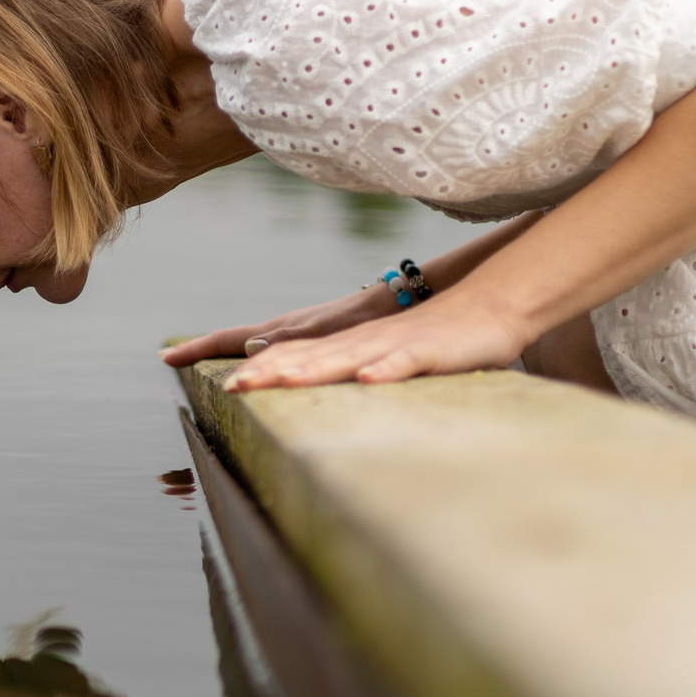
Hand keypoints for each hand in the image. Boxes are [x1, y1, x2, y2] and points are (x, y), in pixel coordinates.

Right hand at [161, 284, 400, 367]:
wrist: (398, 300)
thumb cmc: (364, 318)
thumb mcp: (326, 332)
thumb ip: (289, 340)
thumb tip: (249, 350)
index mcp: (279, 331)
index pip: (227, 340)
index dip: (196, 350)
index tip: (166, 358)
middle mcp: (284, 331)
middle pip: (234, 341)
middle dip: (204, 352)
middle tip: (174, 361)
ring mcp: (300, 333)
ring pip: (253, 346)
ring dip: (227, 356)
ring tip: (209, 368)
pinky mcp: (318, 339)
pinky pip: (276, 351)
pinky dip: (256, 358)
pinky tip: (260, 363)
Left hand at [222, 289, 528, 390]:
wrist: (490, 308)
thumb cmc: (436, 341)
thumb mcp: (382, 358)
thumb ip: (347, 369)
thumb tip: (308, 385)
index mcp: (346, 345)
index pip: (287, 352)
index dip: (248, 363)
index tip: (205, 376)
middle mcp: (361, 342)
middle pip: (305, 356)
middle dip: (267, 372)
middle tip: (231, 388)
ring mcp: (392, 345)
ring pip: (345, 358)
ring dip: (313, 370)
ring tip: (280, 382)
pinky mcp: (428, 353)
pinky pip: (403, 362)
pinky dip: (385, 370)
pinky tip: (367, 379)